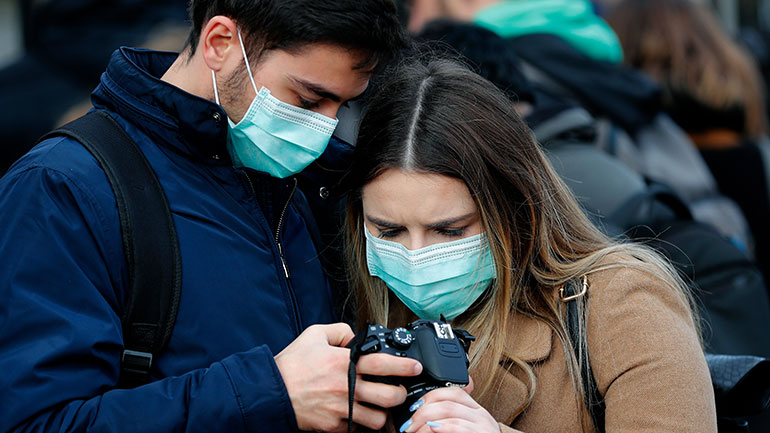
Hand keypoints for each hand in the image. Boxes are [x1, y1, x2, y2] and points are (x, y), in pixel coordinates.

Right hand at [274, 323, 422, 431]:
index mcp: (344, 363)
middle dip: (401, 393)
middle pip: (389, 396)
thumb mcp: (314, 334)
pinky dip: (362, 424)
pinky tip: (360, 415)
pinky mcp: (333, 425)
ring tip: (381, 406)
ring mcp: (341, 409)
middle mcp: (347, 387)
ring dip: (384, 413)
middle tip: (400, 389)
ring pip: (378, 418)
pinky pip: (358, 429)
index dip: (405, 366)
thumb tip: (355, 336)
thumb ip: (339, 331)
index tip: (416, 367)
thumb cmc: (291, 364)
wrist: (271, 391)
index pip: (384, 363)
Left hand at [400, 378, 500, 432]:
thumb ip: (448, 421)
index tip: (414, 408)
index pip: (452, 392)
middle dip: (422, 411)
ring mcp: (482, 426)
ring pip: (449, 411)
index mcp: (476, 410)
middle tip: (409, 425)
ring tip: (413, 431)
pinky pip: (457, 426)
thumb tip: (420, 416)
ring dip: (425, 421)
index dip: (430, 396)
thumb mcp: (463, 429)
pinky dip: (442, 427)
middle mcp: (481, 415)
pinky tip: (432, 430)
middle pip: (447, 401)